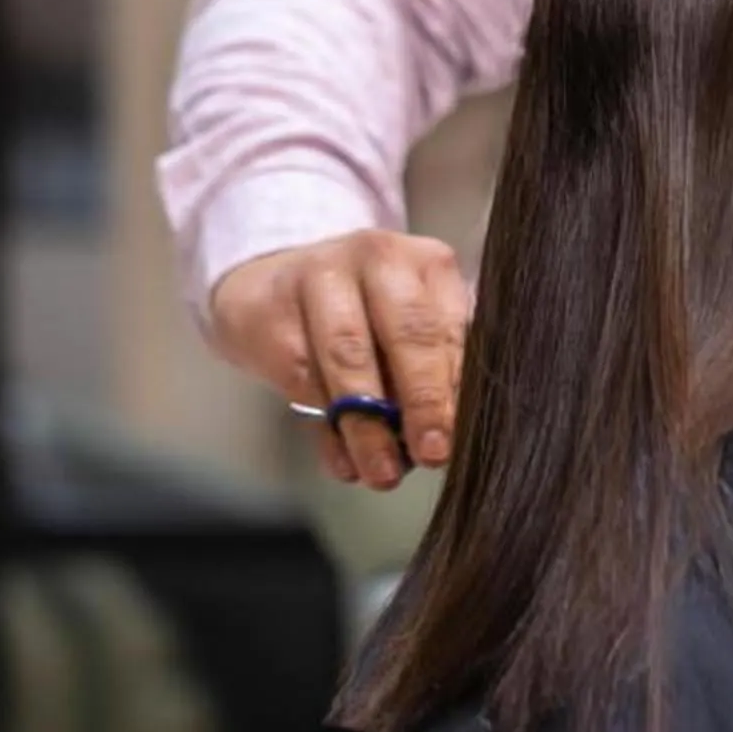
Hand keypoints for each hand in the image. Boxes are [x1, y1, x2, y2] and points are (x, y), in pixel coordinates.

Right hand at [209, 232, 471, 490]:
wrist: (269, 286)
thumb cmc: (363, 312)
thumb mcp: (411, 323)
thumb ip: (438, 365)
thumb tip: (456, 428)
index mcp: (424, 261)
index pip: (451, 325)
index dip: (458, 384)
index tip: (463, 436)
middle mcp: (375, 258)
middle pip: (407, 330)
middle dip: (423, 399)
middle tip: (432, 454)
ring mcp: (318, 279)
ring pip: (349, 359)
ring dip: (370, 427)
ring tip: (384, 474)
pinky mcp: (272, 314)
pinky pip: (305, 382)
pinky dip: (329, 432)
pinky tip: (345, 462)